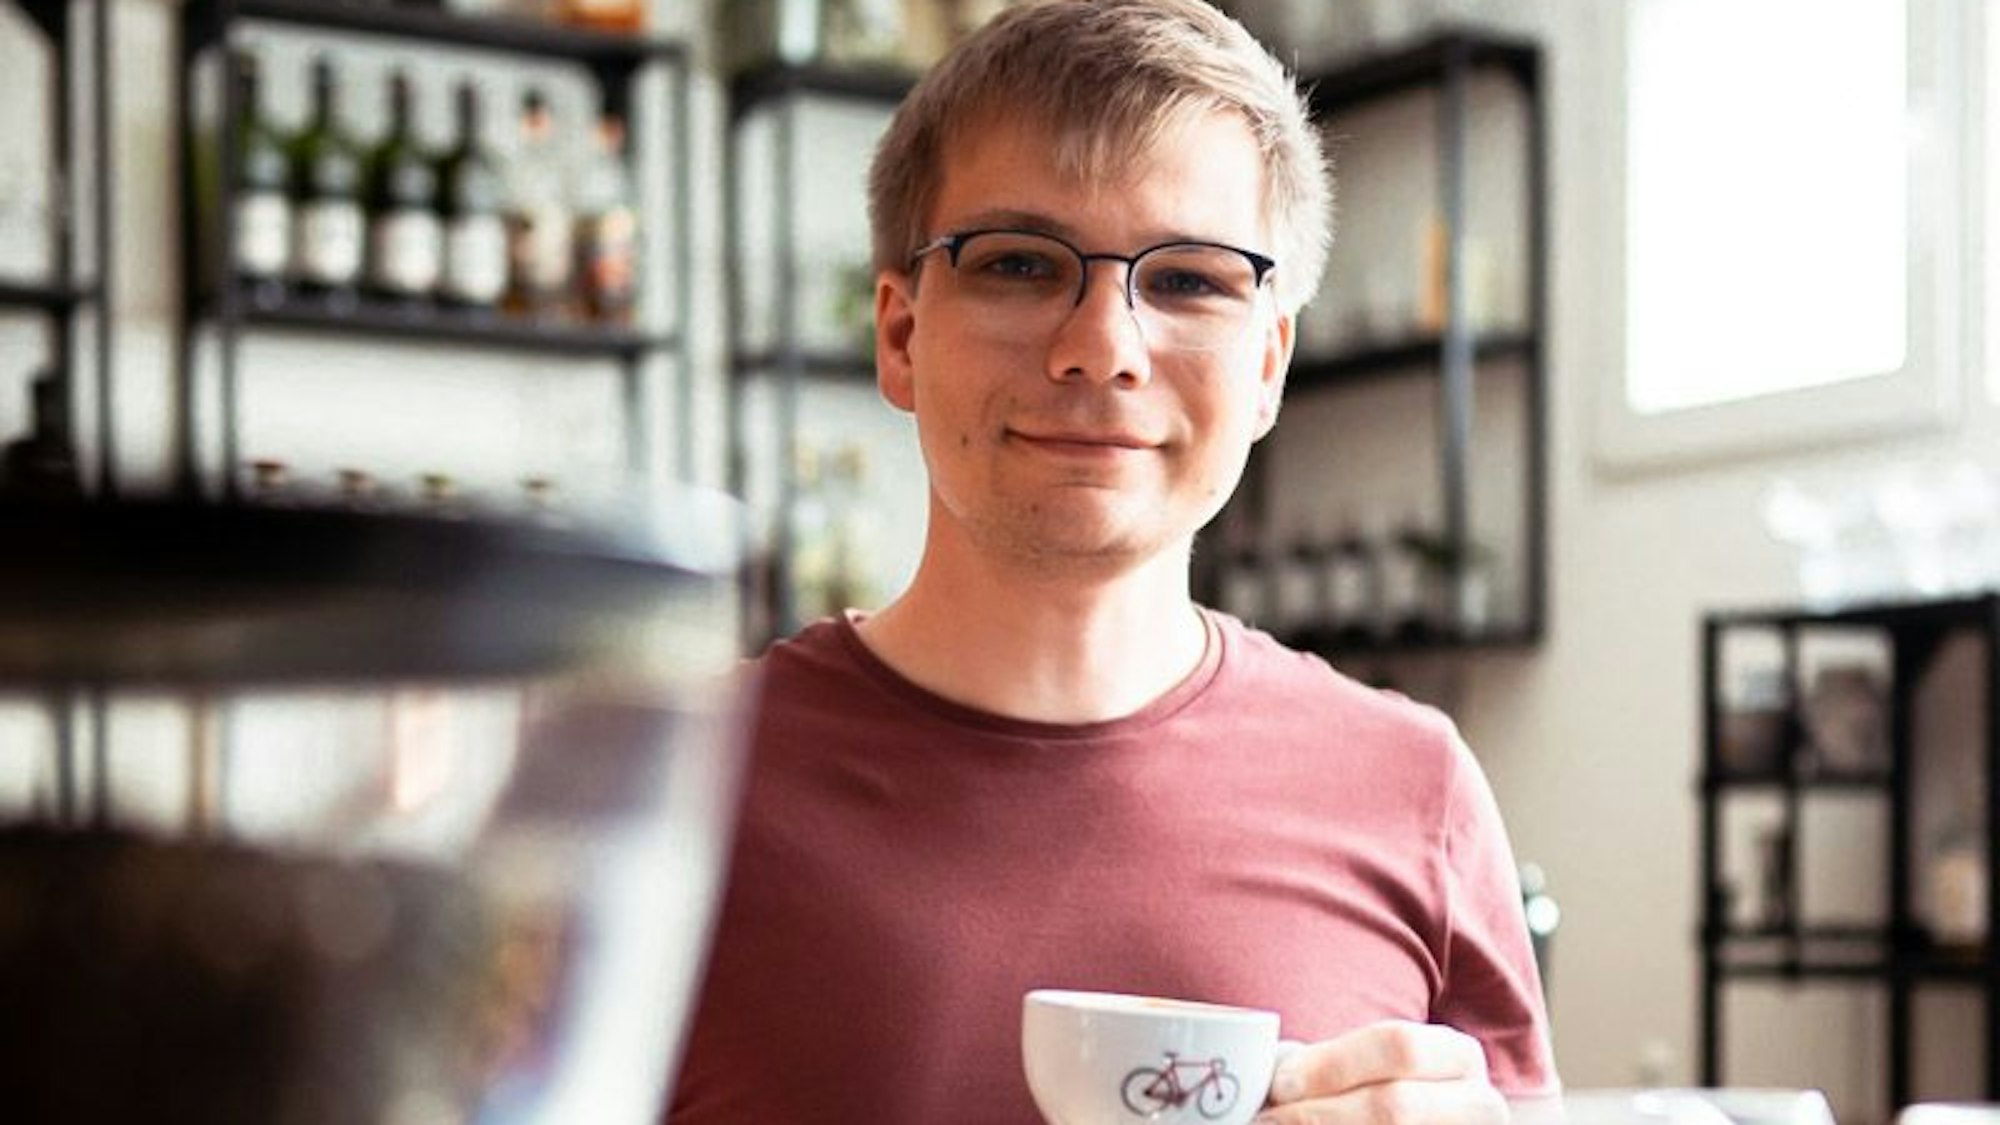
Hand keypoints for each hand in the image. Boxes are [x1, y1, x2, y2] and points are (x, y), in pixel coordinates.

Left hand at [1256, 1020, 1507, 1124]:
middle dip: (1318, 1116)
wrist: (1429, 1120)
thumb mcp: (1371, 1068)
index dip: (1333, 1065)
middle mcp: (1480, 1104)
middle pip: (1393, 1108)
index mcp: (1458, 1056)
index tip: (1280, 1084)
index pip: (1399, 1047)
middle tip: (1269, 1120)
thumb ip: (1329, 1064)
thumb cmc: (1382, 1094)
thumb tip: (1266, 1073)